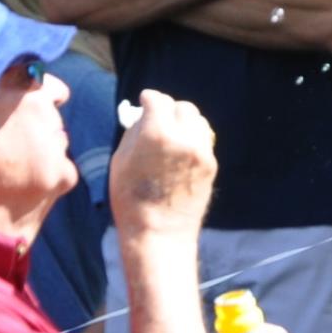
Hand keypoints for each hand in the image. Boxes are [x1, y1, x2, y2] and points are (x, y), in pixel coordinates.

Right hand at [108, 91, 216, 238]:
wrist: (159, 233)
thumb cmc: (131, 199)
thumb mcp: (121, 160)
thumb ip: (134, 132)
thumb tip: (143, 117)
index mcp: (156, 132)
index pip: (158, 99)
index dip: (149, 99)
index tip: (145, 102)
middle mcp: (183, 137)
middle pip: (183, 107)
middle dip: (170, 109)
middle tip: (160, 119)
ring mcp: (201, 151)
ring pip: (198, 121)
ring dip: (185, 122)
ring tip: (173, 134)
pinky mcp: (211, 165)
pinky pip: (204, 140)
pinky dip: (194, 139)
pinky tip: (182, 150)